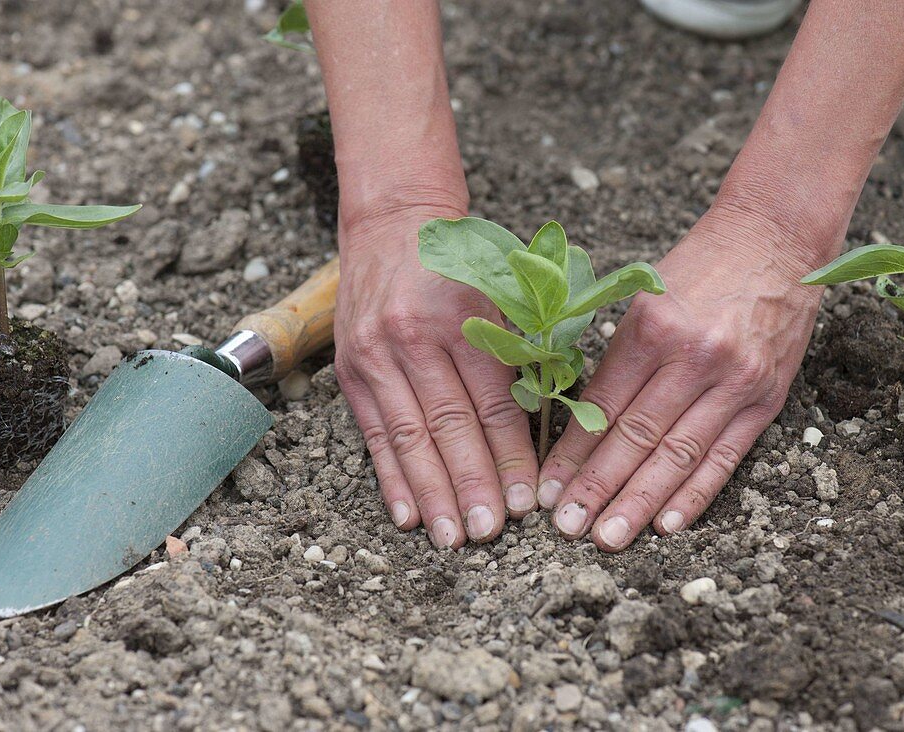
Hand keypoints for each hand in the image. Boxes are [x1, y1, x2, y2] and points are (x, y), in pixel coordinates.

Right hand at [333, 208, 539, 547]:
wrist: (393, 224)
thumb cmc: (462, 266)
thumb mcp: (501, 293)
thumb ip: (522, 352)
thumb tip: (551, 425)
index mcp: (463, 318)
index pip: (491, 402)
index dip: (510, 456)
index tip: (528, 500)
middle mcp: (415, 338)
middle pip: (448, 426)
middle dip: (471, 485)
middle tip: (490, 532)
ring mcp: (376, 355)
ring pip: (408, 437)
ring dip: (431, 493)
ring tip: (451, 537)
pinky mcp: (352, 369)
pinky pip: (374, 432)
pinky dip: (391, 478)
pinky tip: (406, 515)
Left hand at [536, 211, 828, 550]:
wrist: (775, 238)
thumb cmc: (698, 267)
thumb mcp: (645, 298)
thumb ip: (617, 357)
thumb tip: (577, 420)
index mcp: (652, 328)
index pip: (603, 405)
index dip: (572, 453)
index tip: (546, 489)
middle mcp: (694, 357)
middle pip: (637, 436)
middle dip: (597, 487)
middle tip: (565, 526)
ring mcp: (735, 380)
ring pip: (678, 455)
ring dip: (640, 503)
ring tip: (607, 537)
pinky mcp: (766, 397)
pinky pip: (726, 456)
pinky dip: (696, 494)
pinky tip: (667, 525)